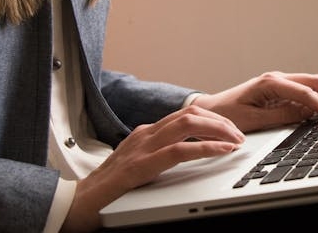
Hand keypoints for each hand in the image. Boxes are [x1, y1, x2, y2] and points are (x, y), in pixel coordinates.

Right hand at [61, 106, 244, 231]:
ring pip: (188, 124)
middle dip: (221, 121)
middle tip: (240, 135)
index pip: (186, 114)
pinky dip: (207, 148)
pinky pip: (180, 150)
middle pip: (191, 113)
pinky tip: (222, 152)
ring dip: (219, 130)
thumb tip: (191, 152)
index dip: (214, 119)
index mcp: (147, 133)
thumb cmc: (109, 190)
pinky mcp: (141, 165)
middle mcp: (145, 134)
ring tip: (236, 141)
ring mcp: (142, 147)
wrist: (76, 204)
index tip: (232, 130)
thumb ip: (162, 155)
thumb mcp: (141, 165)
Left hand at [192, 71, 317, 132]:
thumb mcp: (252, 120)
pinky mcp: (282, 90)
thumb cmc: (225, 114)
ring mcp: (281, 82)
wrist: (210, 110)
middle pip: (316, 81)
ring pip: (315, 83)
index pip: (305, 92)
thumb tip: (305, 114)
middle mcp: (277, 78)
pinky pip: (308, 90)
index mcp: (270, 83)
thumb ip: (280, 116)